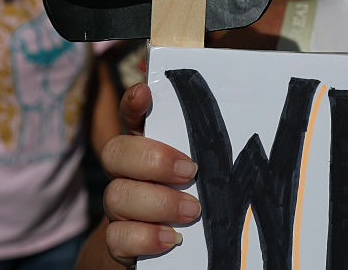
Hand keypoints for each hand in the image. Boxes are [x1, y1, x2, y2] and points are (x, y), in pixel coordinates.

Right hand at [100, 83, 200, 264]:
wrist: (162, 253)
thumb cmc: (187, 202)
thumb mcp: (198, 176)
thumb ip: (205, 154)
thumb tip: (231, 131)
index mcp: (146, 150)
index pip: (131, 117)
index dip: (132, 104)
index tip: (145, 94)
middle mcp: (126, 174)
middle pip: (116, 152)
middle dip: (153, 160)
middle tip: (189, 172)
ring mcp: (118, 208)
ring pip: (116, 196)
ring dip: (158, 202)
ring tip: (191, 211)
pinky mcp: (118, 242)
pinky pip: (117, 237)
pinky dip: (145, 237)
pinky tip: (171, 238)